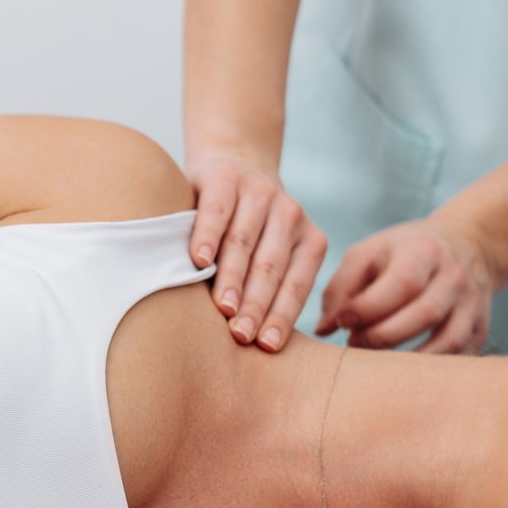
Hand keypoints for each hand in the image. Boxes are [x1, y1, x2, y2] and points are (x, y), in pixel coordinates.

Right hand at [183, 149, 329, 352]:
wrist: (234, 161)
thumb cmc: (249, 229)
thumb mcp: (271, 251)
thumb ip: (271, 286)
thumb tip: (259, 344)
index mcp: (308, 240)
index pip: (295, 284)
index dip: (281, 316)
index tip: (267, 346)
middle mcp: (289, 215)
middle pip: (271, 267)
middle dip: (256, 304)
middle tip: (241, 336)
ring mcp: (259, 193)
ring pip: (244, 242)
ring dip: (232, 278)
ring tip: (222, 308)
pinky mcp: (225, 179)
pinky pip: (217, 212)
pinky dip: (207, 237)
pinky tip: (198, 262)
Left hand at [316, 214, 498, 353]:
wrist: (467, 245)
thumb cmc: (404, 253)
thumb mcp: (370, 253)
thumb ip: (341, 287)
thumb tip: (323, 329)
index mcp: (423, 252)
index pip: (401, 284)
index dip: (368, 308)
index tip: (343, 322)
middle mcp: (454, 277)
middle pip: (424, 314)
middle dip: (382, 336)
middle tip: (354, 344)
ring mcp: (472, 305)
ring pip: (446, 340)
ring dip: (406, 359)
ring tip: (374, 361)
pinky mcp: (480, 328)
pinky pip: (457, 356)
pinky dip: (428, 368)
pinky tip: (402, 370)